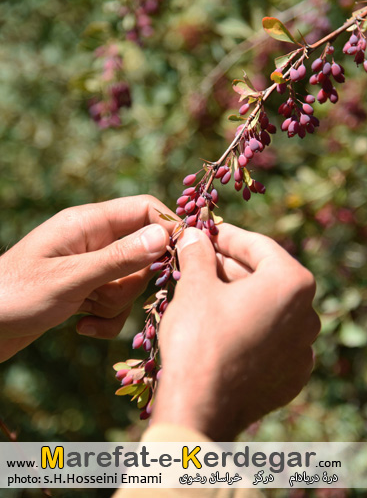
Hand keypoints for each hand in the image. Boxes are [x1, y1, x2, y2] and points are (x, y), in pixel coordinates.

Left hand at [0, 196, 173, 361]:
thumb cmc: (15, 295)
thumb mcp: (71, 277)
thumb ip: (120, 257)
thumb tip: (165, 236)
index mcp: (88, 222)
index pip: (144, 209)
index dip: (167, 228)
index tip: (181, 258)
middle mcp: (93, 240)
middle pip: (143, 251)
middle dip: (132, 281)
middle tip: (107, 295)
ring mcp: (90, 266)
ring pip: (131, 281)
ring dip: (117, 305)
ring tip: (86, 315)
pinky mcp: (86, 290)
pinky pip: (116, 302)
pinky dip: (106, 319)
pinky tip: (82, 327)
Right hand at [152, 224, 319, 440]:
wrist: (201, 408)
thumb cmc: (199, 338)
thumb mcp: (195, 286)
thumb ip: (199, 253)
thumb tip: (194, 234)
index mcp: (293, 283)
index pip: (259, 246)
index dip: (228, 236)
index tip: (207, 232)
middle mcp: (309, 314)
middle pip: (267, 277)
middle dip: (233, 266)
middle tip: (202, 260)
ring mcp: (304, 349)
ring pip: (270, 309)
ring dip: (241, 296)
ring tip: (207, 290)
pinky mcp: (293, 375)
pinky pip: (273, 339)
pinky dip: (251, 327)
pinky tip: (222, 325)